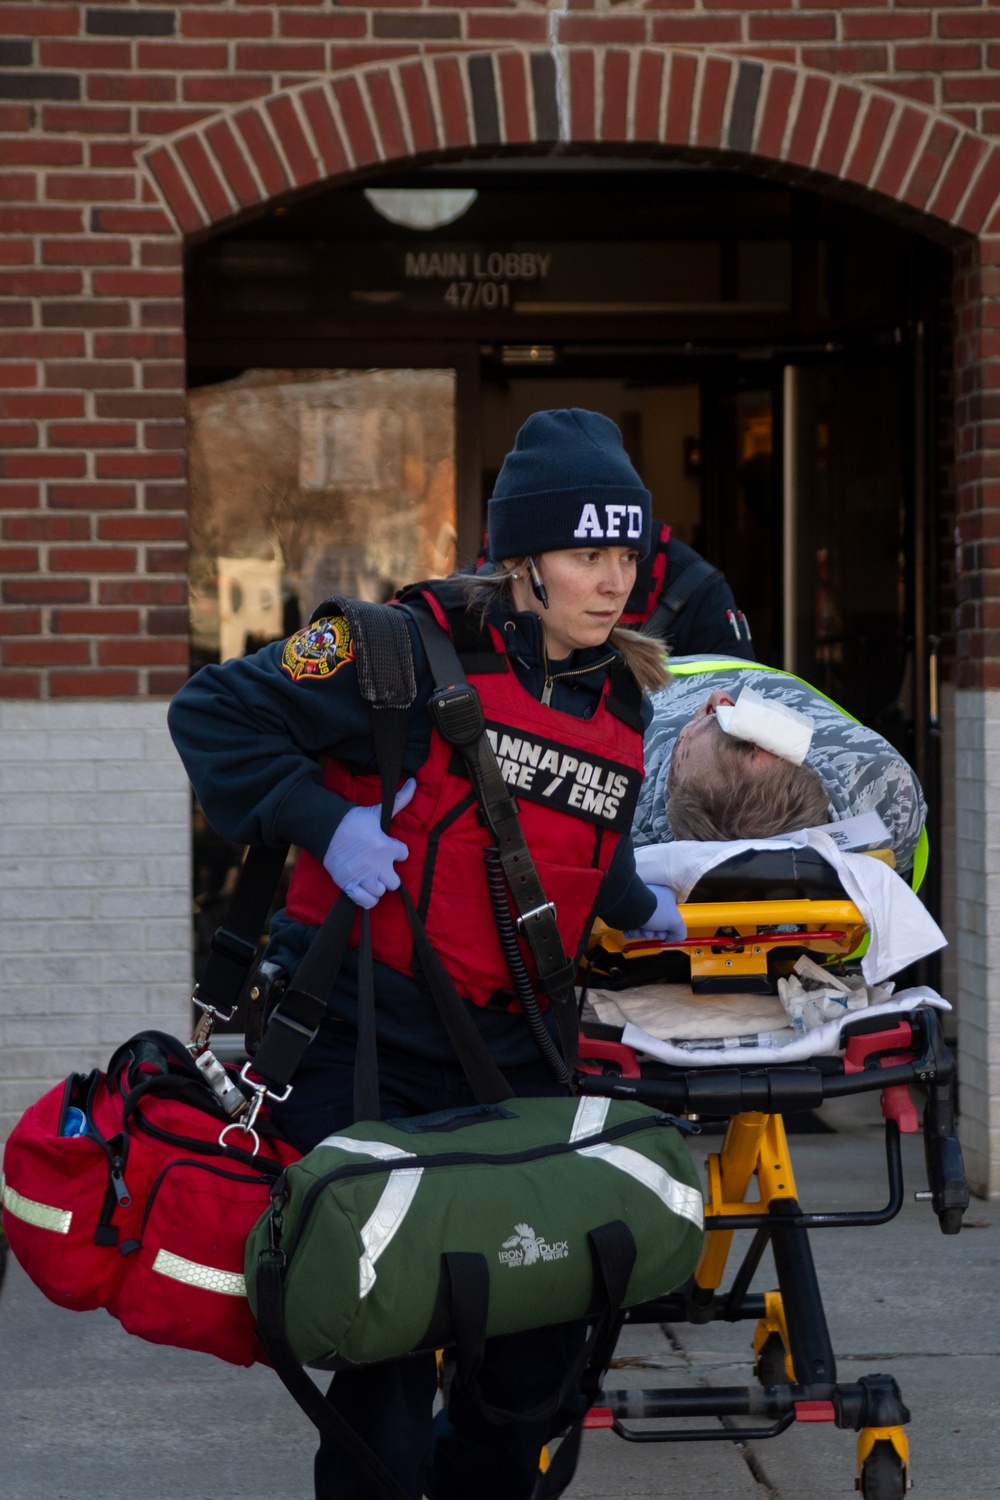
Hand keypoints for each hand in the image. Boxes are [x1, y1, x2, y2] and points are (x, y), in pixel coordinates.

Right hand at [322, 779, 415, 909]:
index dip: (398, 851)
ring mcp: (362, 877)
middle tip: (380, 867)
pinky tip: (365, 889)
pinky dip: (367, 899)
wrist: (326, 828)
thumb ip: (399, 800)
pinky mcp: (349, 885)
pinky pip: (366, 902)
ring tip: (371, 877)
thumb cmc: (353, 820)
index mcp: (386, 846)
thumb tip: (414, 783)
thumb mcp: (378, 811)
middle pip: (395, 882)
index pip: (404, 854)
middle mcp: (376, 865)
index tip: (389, 847)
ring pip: (381, 892)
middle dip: (389, 875)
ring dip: (377, 886)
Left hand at [623, 884, 685, 942]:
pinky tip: (631, 930)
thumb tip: (670, 938)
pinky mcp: (625, 910)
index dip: (667, 929)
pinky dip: (631, 931)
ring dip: (641, 933)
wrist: (630, 908)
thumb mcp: (676, 922)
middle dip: (652, 932)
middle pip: (656, 923)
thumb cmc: (656, 912)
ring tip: (639, 930)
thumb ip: (679, 932)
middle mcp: (652, 898)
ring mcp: (638, 904)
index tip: (663, 934)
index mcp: (665, 896)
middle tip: (649, 933)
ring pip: (642, 925)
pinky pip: (631, 924)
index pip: (670, 917)